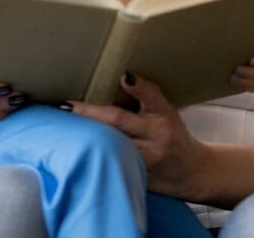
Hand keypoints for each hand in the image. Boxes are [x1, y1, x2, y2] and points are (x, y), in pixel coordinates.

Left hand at [67, 73, 208, 197]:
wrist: (191, 172)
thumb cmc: (173, 135)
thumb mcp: (167, 111)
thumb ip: (146, 96)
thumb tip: (121, 77)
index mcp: (163, 116)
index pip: (152, 97)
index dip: (139, 87)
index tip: (123, 77)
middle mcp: (156, 137)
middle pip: (119, 121)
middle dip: (91, 113)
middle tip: (66, 104)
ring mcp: (146, 159)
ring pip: (111, 144)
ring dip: (86, 135)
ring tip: (63, 124)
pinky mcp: (137, 176)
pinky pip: (110, 163)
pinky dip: (92, 154)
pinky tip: (73, 149)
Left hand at [231, 42, 253, 91]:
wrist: (230, 55)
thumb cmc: (235, 42)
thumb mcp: (239, 38)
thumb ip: (240, 37)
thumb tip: (233, 35)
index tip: (252, 61)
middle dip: (252, 72)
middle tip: (238, 70)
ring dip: (248, 81)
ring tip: (233, 78)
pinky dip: (250, 87)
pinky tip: (238, 85)